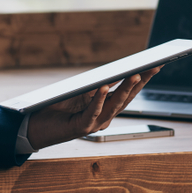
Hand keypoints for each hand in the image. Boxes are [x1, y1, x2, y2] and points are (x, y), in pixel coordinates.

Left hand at [26, 67, 159, 149]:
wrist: (36, 126)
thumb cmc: (58, 107)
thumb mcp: (82, 92)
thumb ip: (98, 85)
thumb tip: (115, 71)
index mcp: (106, 108)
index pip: (129, 92)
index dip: (143, 80)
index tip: (156, 65)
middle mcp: (104, 117)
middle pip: (126, 98)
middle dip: (141, 82)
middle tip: (153, 66)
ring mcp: (95, 123)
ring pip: (114, 106)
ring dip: (125, 90)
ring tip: (135, 75)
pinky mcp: (81, 127)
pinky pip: (92, 112)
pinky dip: (99, 99)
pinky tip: (104, 86)